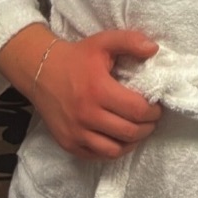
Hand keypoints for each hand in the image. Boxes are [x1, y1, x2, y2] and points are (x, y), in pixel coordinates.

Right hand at [30, 29, 161, 160]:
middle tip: (151, 119)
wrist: (40, 72)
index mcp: (97, 89)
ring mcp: (75, 132)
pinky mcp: (67, 143)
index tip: (157, 106)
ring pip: (114, 150)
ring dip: (132, 142)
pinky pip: (97, 156)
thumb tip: (154, 49)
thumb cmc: (76, 57)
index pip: (136, 110)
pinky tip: (119, 138)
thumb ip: (130, 41)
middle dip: (147, 127)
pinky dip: (112, 150)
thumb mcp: (103, 42)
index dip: (153, 111)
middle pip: (129, 132)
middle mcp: (86, 114)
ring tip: (138, 129)